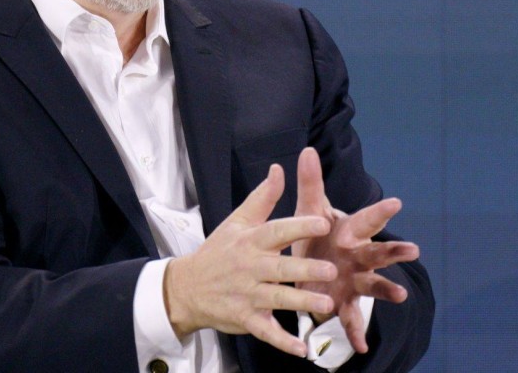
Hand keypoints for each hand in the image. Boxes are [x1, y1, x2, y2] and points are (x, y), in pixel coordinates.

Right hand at [163, 164, 337, 357]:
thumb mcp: (237, 221)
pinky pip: (266, 331)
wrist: (187, 286)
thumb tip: (279, 169)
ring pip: (278, 299)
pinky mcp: (246, 318)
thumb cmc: (218, 251)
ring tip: (325, 305)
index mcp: (251, 241)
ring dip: (301, 303)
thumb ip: (263, 197)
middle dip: (305, 269)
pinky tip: (302, 348)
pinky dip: (283, 341)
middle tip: (331, 270)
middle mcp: (250, 267)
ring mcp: (247, 294)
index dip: (299, 227)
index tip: (322, 223)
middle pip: (280, 268)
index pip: (276, 231)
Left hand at [292, 147, 419, 352]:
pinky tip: (361, 347)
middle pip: (378, 252)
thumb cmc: (315, 232)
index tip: (395, 202)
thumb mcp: (309, 208)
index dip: (380, 211)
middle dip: (394, 250)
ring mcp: (354, 280)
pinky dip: (356, 332)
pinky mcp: (343, 302)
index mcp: (348, 231)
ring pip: (374, 285)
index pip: (366, 219)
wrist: (312, 262)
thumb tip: (307, 149)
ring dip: (387, 290)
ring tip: (401, 297)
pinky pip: (350, 319)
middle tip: (413, 249)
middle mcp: (357, 256)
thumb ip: (310, 182)